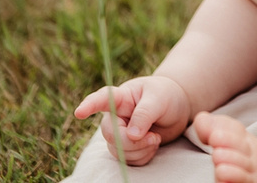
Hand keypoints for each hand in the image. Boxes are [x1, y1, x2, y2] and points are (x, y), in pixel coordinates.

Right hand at [74, 76, 191, 166]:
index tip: (79, 112)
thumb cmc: (165, 96)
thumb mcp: (158, 98)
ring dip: (141, 150)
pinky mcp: (126, 148)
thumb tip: (131, 135)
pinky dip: (144, 157)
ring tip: (156, 138)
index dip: (89, 106)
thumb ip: (144, 114)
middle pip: (111, 135)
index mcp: (121, 98)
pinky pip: (129, 161)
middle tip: (154, 137)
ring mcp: (119, 133)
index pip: (102, 99)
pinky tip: (153, 144)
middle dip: (132, 142)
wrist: (176, 107)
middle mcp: (115, 116)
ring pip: (119, 151)